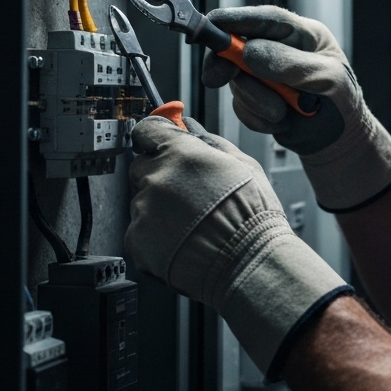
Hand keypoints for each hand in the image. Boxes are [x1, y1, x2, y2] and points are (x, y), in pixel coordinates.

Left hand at [124, 115, 350, 378]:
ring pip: (142, 201)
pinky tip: (182, 239)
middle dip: (160, 176)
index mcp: (181, 155)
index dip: (155, 137)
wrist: (247, 263)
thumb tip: (192, 128)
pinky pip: (139, 230)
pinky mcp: (137, 241)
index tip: (158, 142)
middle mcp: (156, 179)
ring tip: (192, 223)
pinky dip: (155, 235)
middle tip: (189, 194)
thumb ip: (210, 141)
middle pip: (142, 167)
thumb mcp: (243, 165)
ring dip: (160, 208)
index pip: (148, 131)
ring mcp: (143, 211)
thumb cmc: (252, 216)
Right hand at [202, 6, 390, 211]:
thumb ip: (290, 64)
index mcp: (303, 35)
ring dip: (256, 100)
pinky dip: (256, 117)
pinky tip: (279, 122)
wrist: (339, 143)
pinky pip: (240, 105)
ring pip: (237, 79)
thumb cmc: (343, 105)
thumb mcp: (326, 80)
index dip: (236, 18)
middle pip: (239, 45)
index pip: (267, 19)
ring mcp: (265, 74)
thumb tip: (249, 52)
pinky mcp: (257, 98)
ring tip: (282, 113)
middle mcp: (280, 50)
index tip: (211, 24)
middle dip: (227, 63)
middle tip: (215, 78)